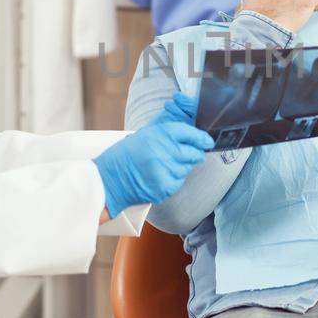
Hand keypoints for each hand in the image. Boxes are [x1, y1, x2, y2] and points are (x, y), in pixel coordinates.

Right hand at [92, 93, 212, 217]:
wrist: (110, 177)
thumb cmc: (128, 154)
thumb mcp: (147, 133)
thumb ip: (171, 131)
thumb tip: (195, 134)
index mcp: (160, 134)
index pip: (191, 133)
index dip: (201, 138)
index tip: (207, 141)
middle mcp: (165, 151)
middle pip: (195, 153)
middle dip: (193, 154)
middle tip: (179, 154)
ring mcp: (166, 170)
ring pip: (187, 168)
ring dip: (180, 167)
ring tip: (162, 165)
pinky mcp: (165, 186)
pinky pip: (179, 181)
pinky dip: (173, 179)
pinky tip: (159, 175)